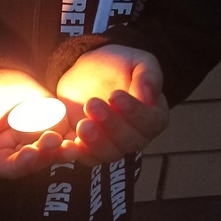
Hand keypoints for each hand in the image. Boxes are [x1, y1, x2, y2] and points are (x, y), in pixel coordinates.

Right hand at [0, 69, 80, 178]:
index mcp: (0, 158)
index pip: (12, 167)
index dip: (22, 163)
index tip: (30, 153)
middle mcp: (23, 153)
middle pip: (40, 160)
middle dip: (49, 154)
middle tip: (54, 140)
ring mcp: (42, 139)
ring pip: (58, 149)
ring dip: (68, 148)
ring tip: (75, 141)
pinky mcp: (57, 123)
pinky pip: (70, 131)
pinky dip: (79, 132)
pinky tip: (86, 126)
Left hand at [56, 45, 168, 165]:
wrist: (86, 71)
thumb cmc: (116, 67)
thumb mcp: (137, 61)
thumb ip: (148, 75)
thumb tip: (148, 95)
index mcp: (152, 116)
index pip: (150, 122)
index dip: (134, 112)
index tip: (115, 95)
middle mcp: (135, 136)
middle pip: (129, 142)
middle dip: (110, 124)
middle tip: (92, 104)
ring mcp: (111, 145)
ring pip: (109, 154)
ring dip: (95, 142)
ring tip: (82, 124)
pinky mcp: (88, 148)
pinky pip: (86, 158)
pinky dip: (77, 152)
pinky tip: (68, 141)